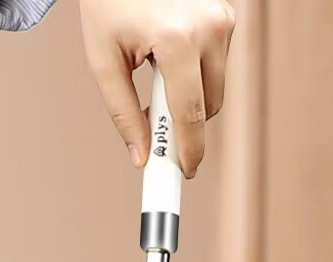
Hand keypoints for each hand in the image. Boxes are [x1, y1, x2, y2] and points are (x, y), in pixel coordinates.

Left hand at [80, 0, 234, 177]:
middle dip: (182, 120)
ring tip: (152, 66)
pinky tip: (167, 47)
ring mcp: (224, 18)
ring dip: (188, 92)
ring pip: (214, 85)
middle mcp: (210, 28)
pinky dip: (195, 68)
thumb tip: (139, 155)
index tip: (183, 173)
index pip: (190, 114)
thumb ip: (121, 111)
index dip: (188, 150)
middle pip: (207, 105)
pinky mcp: (229, 13)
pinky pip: (216, 61)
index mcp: (177, 40)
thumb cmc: (108, 3)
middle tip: (152, 121)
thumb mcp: (103, 60)